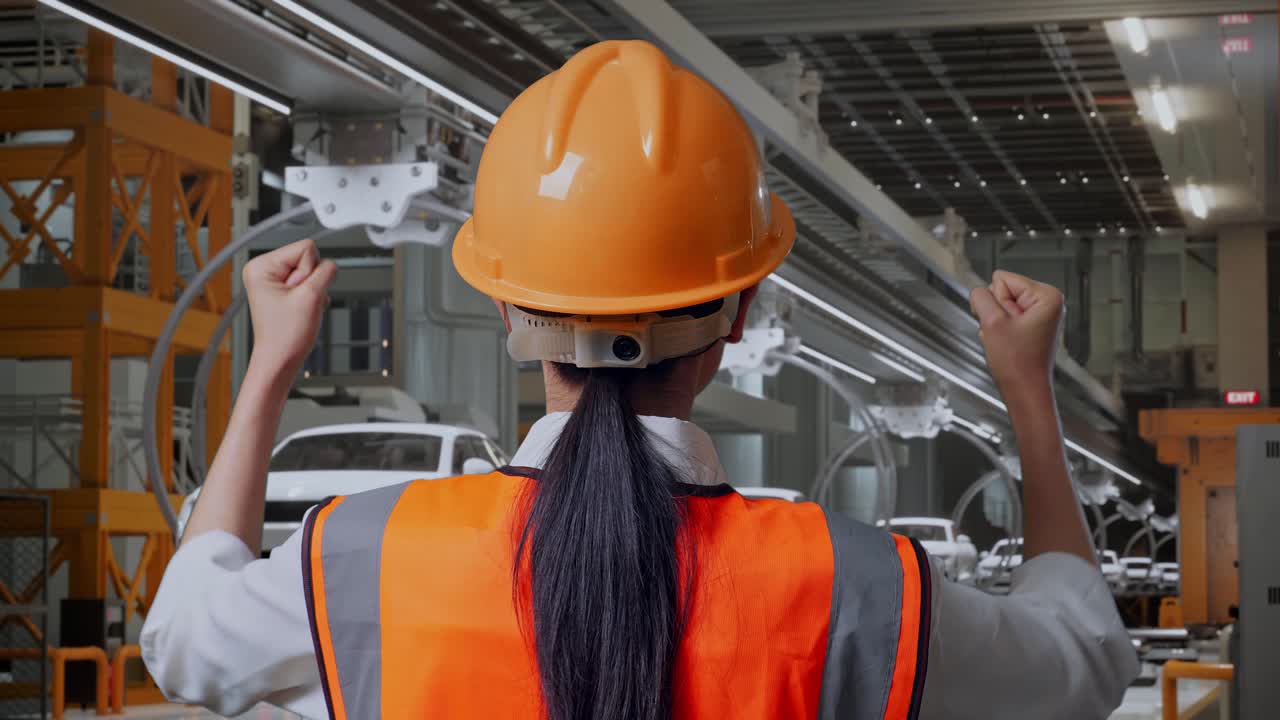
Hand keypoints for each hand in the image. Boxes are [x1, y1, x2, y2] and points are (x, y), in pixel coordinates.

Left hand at [242, 239, 336, 375]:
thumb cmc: (285, 336)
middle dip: (312, 281)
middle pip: (308, 258)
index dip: (311, 272)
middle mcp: (264, 269)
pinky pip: (308, 282)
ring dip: (312, 291)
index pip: (306, 248)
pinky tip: (301, 310)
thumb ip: (326, 272)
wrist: (280, 360)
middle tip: (299, 303)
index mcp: (261, 265)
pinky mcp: (282, 289)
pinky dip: (311, 296)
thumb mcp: (312, 297)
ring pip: (310, 271)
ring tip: (299, 308)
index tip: (299, 293)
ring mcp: (272, 280)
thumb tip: (331, 264)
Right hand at [969, 270, 1064, 396]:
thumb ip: (980, 297)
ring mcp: (1040, 315)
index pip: (1002, 279)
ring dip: (997, 323)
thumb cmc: (1018, 364)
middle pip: (1002, 291)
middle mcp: (1047, 302)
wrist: (1025, 390)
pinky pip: (1005, 318)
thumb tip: (978, 290)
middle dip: (996, 312)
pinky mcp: (1032, 326)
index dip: (995, 301)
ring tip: (1007, 341)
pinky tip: (1007, 344)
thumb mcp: (992, 323)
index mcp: (1047, 296)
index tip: (1004, 323)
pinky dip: (1000, 330)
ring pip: (1001, 306)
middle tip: (1004, 334)